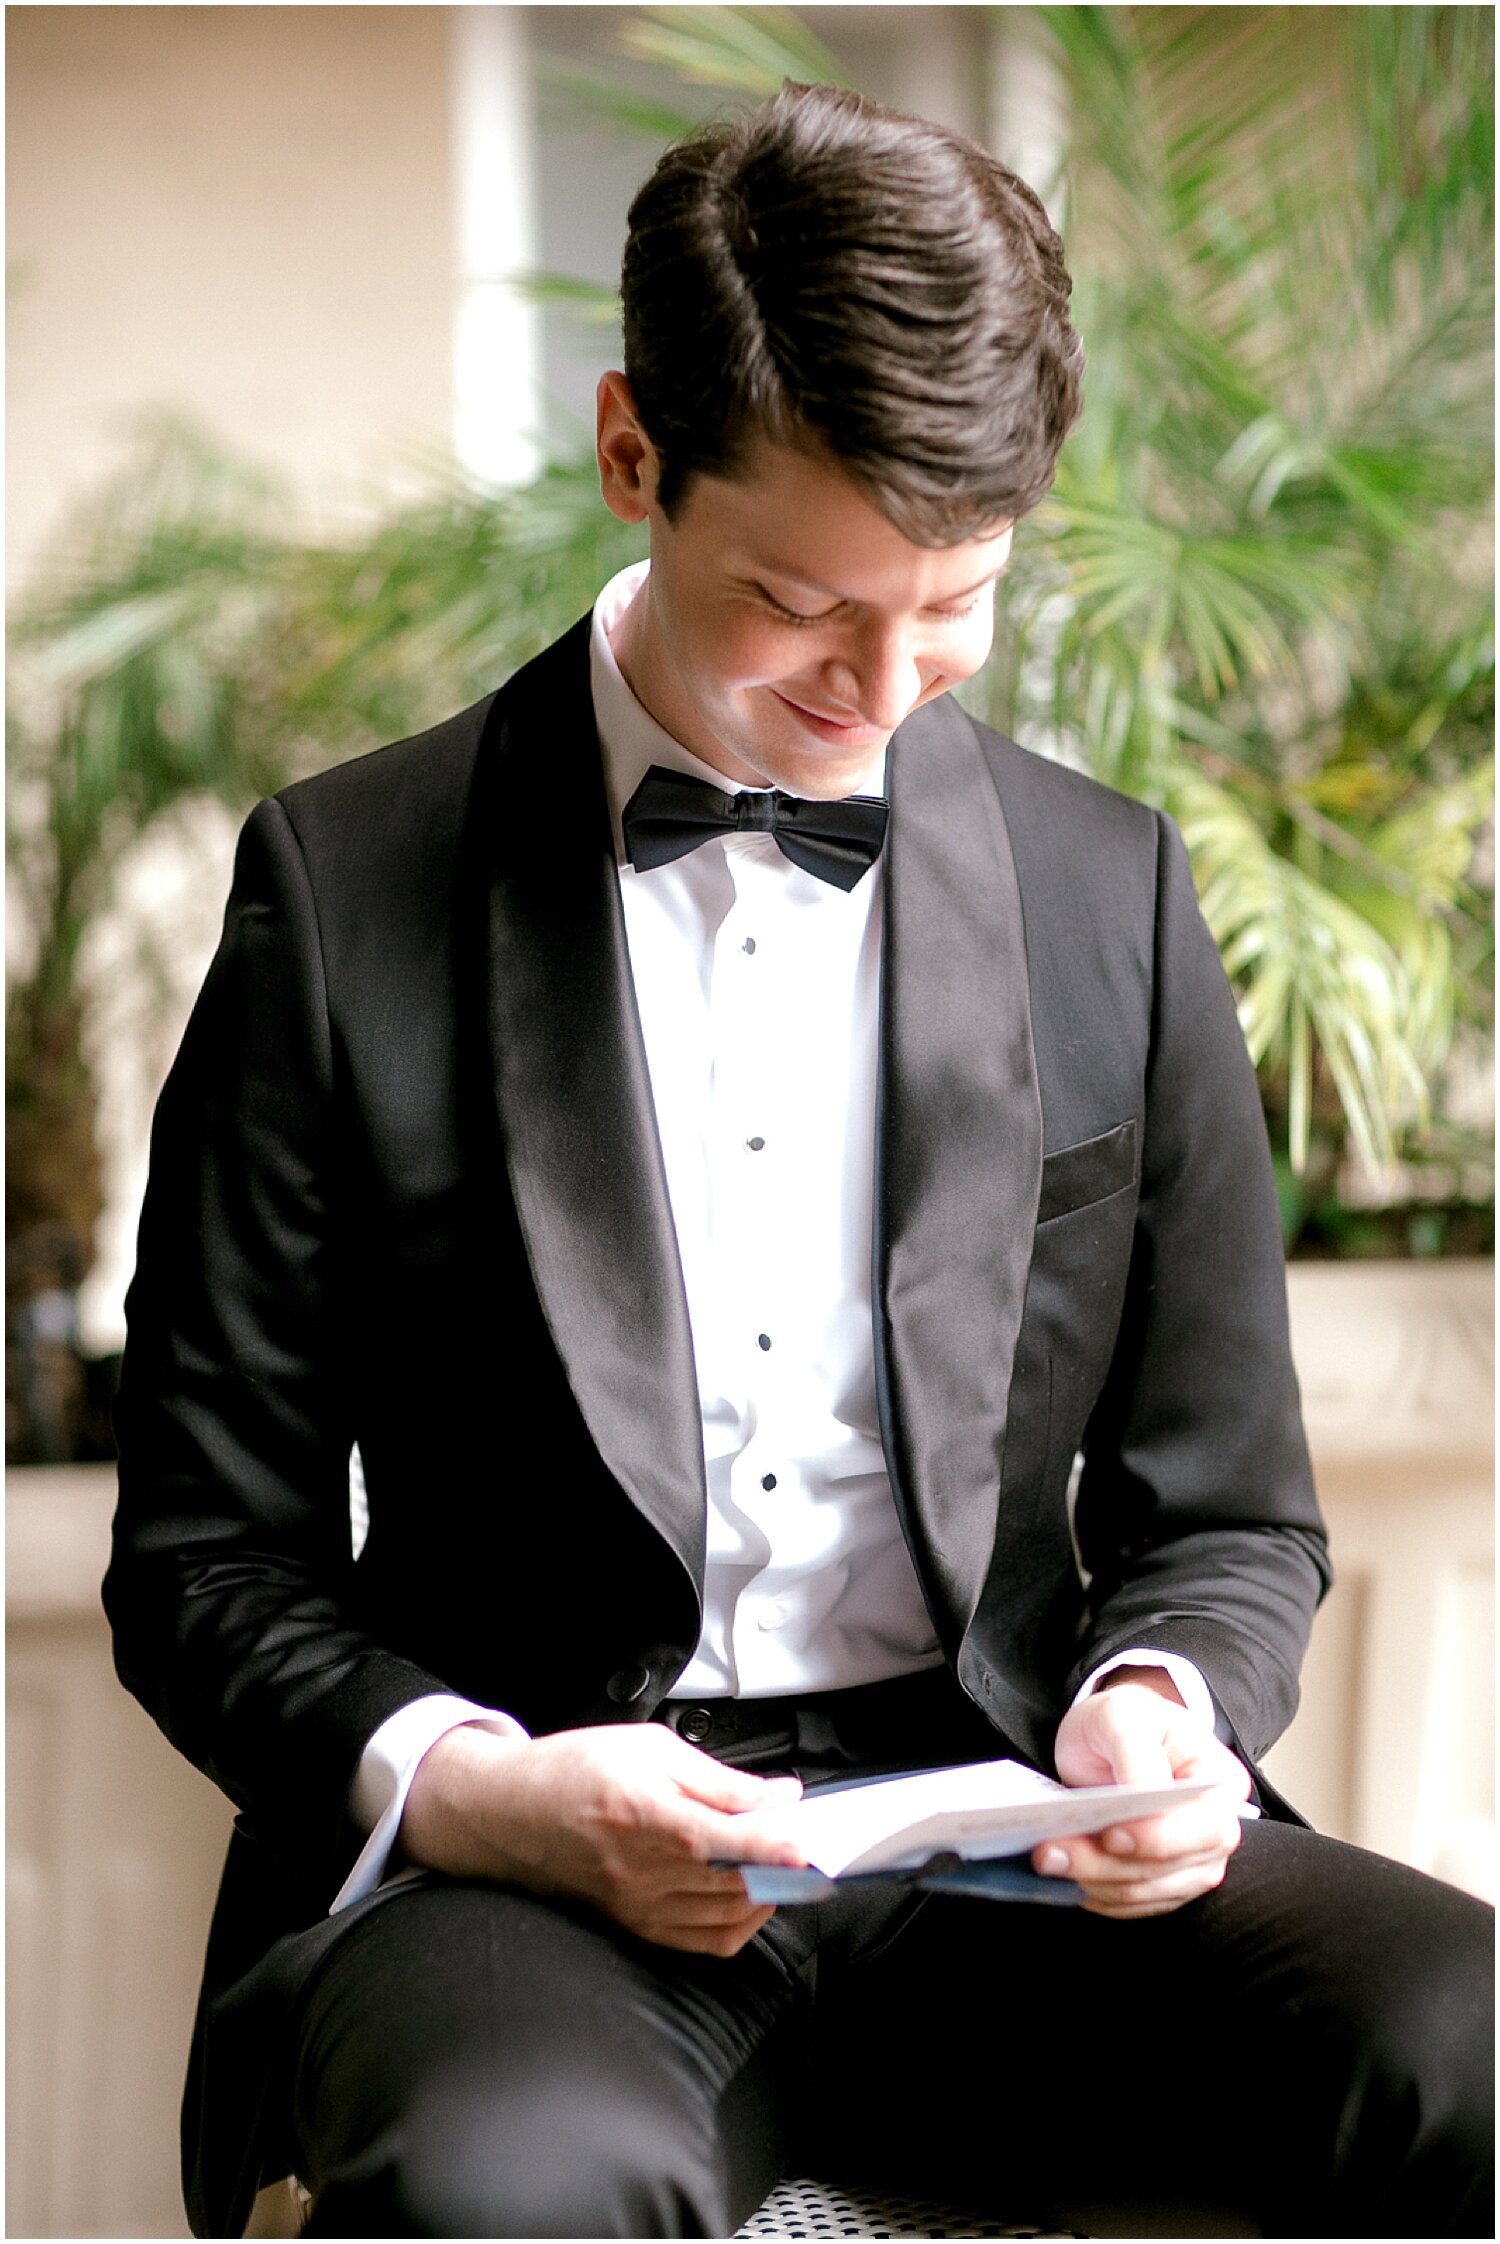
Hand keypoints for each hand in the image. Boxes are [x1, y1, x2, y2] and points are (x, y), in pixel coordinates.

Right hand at [399, 1722, 806, 1955]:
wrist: (509, 1812)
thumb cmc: (573, 1771)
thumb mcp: (649, 1749)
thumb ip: (719, 1779)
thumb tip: (777, 1796)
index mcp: (645, 1816)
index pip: (725, 1842)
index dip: (774, 1845)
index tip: (809, 1841)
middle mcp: (642, 1872)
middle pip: (735, 1884)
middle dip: (783, 1866)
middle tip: (808, 1840)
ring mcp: (638, 1906)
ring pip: (727, 1917)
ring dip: (768, 1895)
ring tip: (784, 1864)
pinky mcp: (635, 1925)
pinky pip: (703, 1941)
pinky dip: (740, 1924)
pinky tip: (752, 1895)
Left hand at [1035, 1672, 1249, 1919]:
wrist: (1111, 1738)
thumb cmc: (1125, 1721)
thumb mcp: (1123, 1715)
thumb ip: (1136, 1752)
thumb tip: (1144, 1795)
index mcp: (1221, 1786)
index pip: (1204, 1830)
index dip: (1158, 1839)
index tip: (1110, 1835)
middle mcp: (1214, 1833)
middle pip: (1169, 1870)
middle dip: (1106, 1865)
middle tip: (1050, 1852)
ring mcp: (1189, 1864)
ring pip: (1144, 1892)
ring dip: (1092, 1881)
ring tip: (1046, 1859)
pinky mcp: (1159, 1884)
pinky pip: (1129, 1903)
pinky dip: (1094, 1894)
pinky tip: (1061, 1877)